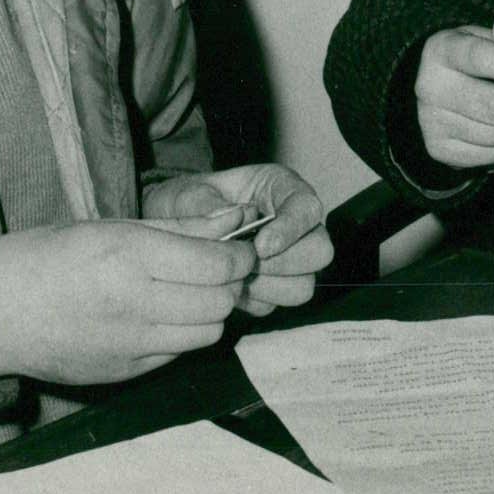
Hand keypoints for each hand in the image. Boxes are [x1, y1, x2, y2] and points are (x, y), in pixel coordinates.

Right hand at [0, 218, 256, 383]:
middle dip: (229, 283)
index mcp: (128, 256)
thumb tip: (234, 218)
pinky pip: (177, 353)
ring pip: (207, 333)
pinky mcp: (124, 372)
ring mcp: (129, 344)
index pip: (216, 264)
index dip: (239, 255)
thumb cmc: (43, 256)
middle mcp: (134, 303)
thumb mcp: (108, 225)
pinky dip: (182, 334)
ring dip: (210, 311)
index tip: (237, 246)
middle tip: (219, 267)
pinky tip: (160, 315)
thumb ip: (177, 227)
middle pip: (220, 301)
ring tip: (190, 291)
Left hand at [144, 164, 333, 314]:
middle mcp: (293, 224)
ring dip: (269, 287)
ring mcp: (287, 259)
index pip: (307, 208)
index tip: (261, 246)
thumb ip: (204, 203)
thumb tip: (230, 219)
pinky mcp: (271, 288)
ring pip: (303, 286)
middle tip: (248, 263)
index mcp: (280, 188)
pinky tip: (230, 286)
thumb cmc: (187, 203)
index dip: (291, 229)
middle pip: (319, 251)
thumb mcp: (186, 193)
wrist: (174, 228)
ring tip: (236, 275)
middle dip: (284, 263)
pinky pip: (275, 306)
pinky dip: (253, 301)